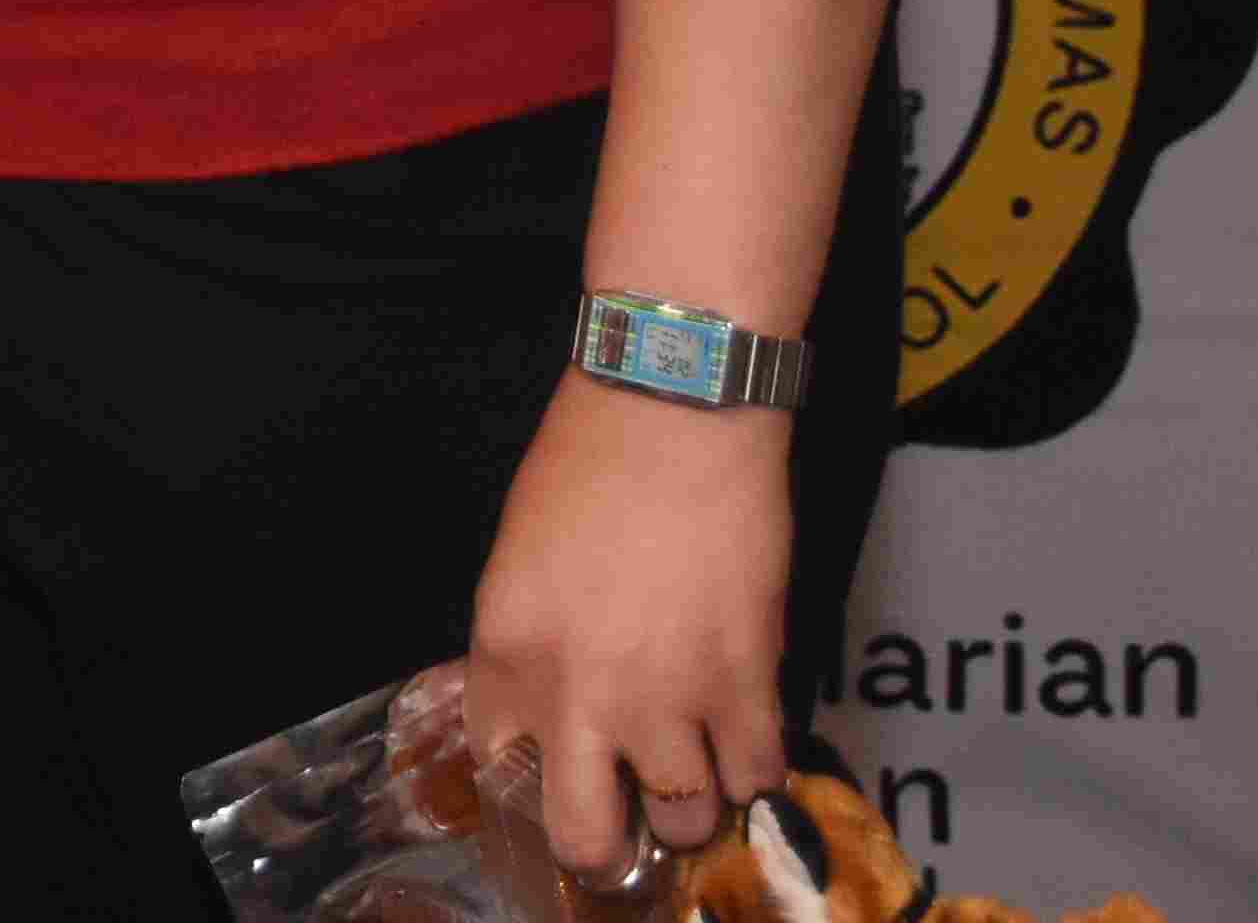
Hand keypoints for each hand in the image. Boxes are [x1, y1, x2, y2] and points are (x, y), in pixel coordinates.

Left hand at [465, 379, 793, 884]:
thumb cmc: (586, 467)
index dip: (531, 783)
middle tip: (626, 815)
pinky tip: (743, 736)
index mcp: (503, 653)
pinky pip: (758, 778)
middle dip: (605, 843)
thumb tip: (547, 711)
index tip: (558, 779)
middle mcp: (576, 695)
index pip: (499, 768)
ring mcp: (666, 700)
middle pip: (585, 837)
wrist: (673, 414)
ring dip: (691, 803)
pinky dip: (754, 771)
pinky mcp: (746, 686)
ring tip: (695, 764)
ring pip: (685, 820)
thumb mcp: (517, 562)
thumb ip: (527, 648)